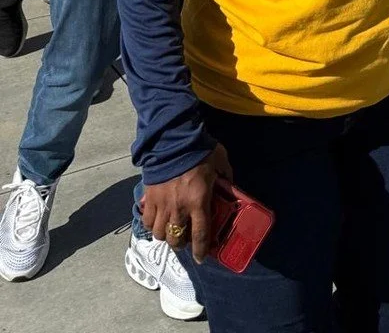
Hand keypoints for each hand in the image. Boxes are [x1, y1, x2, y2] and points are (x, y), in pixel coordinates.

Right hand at [141, 143, 231, 263]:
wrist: (172, 139)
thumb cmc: (200, 150)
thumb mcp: (221, 161)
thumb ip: (226, 175)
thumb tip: (230, 185)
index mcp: (198, 201)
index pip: (200, 235)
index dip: (200, 251)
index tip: (200, 258)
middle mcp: (179, 208)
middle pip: (176, 239)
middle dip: (181, 243)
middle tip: (185, 238)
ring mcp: (161, 205)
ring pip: (159, 234)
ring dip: (166, 235)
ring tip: (171, 229)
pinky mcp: (148, 198)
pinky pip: (147, 221)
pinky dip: (151, 224)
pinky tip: (157, 219)